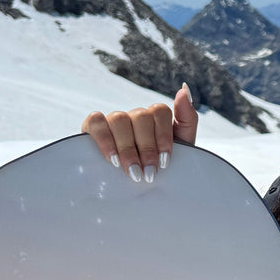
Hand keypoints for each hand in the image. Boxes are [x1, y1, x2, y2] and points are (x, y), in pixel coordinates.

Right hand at [80, 82, 198, 181]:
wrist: (137, 190)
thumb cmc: (160, 167)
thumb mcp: (182, 147)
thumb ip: (188, 119)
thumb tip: (184, 89)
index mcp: (155, 118)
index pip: (160, 111)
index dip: (163, 137)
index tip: (165, 162)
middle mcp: (135, 116)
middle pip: (141, 117)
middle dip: (147, 148)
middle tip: (149, 173)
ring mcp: (114, 119)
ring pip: (119, 119)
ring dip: (127, 148)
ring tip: (133, 172)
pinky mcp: (92, 126)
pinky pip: (96, 121)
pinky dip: (105, 140)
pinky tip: (113, 160)